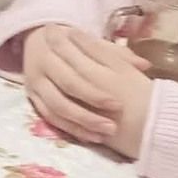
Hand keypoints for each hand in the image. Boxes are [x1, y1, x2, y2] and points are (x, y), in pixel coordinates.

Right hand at [21, 24, 155, 155]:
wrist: (38, 40)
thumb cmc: (73, 43)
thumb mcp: (93, 43)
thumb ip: (117, 54)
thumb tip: (145, 65)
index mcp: (56, 48)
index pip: (78, 73)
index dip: (96, 91)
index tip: (119, 105)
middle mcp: (42, 66)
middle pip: (66, 91)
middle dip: (90, 110)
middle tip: (113, 127)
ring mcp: (35, 84)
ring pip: (56, 108)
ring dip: (80, 123)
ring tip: (104, 135)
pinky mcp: (33, 98)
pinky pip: (50, 117)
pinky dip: (70, 128)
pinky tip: (91, 137)